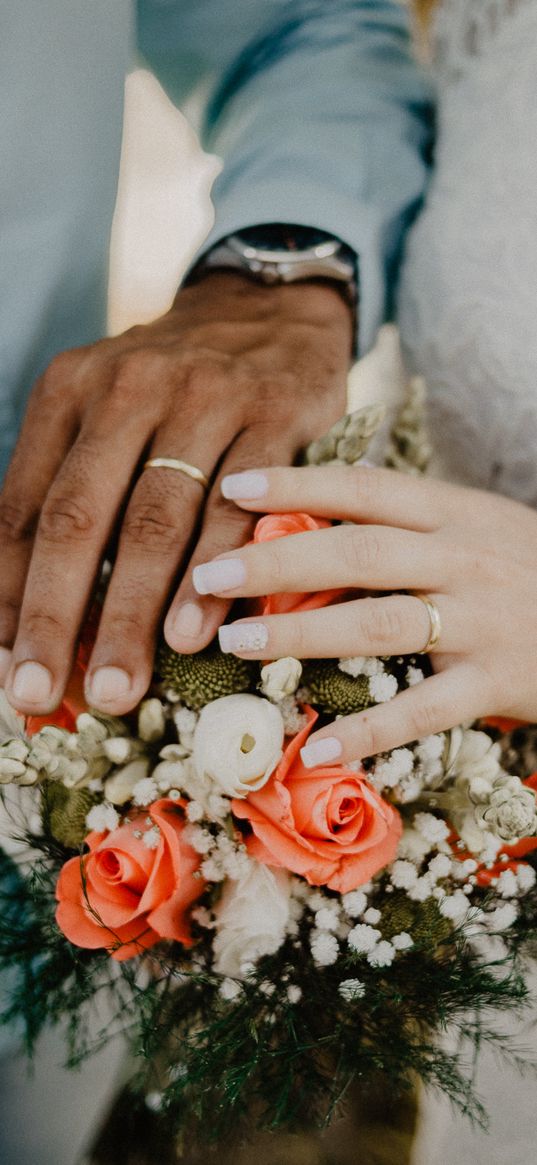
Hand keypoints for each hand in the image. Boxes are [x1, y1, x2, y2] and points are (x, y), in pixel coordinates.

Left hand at [0, 274, 350, 715]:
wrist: (268, 308)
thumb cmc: (173, 385)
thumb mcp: (103, 410)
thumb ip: (67, 488)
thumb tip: (22, 607)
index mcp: (69, 393)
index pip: (22, 507)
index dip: (6, 592)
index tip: (0, 667)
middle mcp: (127, 389)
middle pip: (79, 517)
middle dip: (54, 616)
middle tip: (39, 694)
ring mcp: (204, 398)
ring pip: (156, 519)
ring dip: (131, 610)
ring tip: (119, 684)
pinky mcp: (274, 415)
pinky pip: (241, 506)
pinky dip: (216, 574)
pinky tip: (198, 633)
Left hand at [191, 464, 536, 762]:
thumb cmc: (531, 571)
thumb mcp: (483, 526)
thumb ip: (415, 522)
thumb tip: (323, 508)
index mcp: (459, 513)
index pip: (366, 489)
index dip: (297, 484)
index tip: (231, 488)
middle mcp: (467, 559)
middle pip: (358, 554)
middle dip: (275, 562)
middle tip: (207, 575)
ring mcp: (484, 622)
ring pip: (380, 623)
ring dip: (302, 633)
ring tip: (237, 640)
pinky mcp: (499, 682)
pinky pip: (425, 710)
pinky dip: (371, 730)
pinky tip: (319, 746)